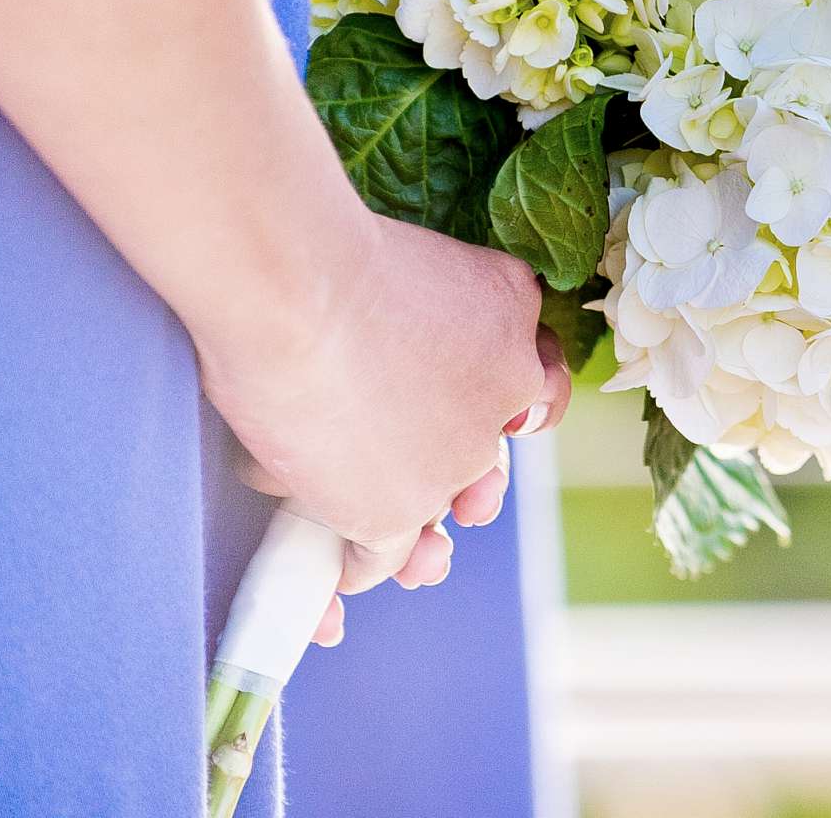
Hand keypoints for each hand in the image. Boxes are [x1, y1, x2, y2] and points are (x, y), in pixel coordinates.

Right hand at [194, 209, 571, 603]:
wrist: (297, 286)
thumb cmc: (329, 250)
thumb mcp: (423, 259)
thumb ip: (429, 307)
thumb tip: (396, 350)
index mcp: (511, 311)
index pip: (533, 373)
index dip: (507, 404)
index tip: (497, 421)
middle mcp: (505, 389)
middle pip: (491, 446)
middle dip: (470, 477)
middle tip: (460, 499)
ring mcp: (454, 459)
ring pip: (443, 508)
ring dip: (427, 538)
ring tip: (424, 557)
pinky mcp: (397, 509)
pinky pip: (387, 557)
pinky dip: (360, 570)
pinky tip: (342, 579)